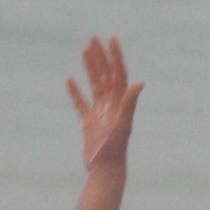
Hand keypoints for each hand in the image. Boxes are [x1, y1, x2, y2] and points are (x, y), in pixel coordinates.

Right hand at [66, 36, 141, 173]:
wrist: (106, 170)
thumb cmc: (115, 149)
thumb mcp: (123, 124)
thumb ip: (130, 103)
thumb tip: (140, 83)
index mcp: (120, 102)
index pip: (118, 73)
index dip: (115, 56)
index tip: (111, 39)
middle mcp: (112, 105)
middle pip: (106, 75)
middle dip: (101, 57)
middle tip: (93, 39)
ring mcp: (100, 113)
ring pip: (94, 84)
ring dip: (90, 68)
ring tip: (84, 51)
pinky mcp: (89, 122)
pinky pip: (81, 103)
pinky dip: (76, 91)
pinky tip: (70, 80)